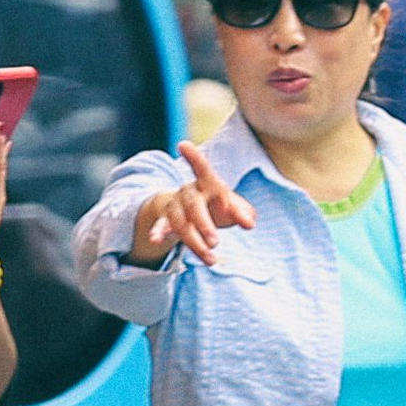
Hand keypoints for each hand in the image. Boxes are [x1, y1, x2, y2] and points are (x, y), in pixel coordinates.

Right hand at [122, 159, 256, 268]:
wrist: (195, 214)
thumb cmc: (219, 207)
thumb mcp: (233, 208)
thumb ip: (243, 212)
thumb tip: (250, 223)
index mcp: (207, 182)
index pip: (202, 168)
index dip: (193, 157)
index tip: (182, 145)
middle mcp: (189, 191)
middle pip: (193, 205)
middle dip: (204, 224)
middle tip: (215, 242)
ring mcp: (176, 205)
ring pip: (180, 222)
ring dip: (194, 241)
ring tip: (211, 260)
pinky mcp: (167, 220)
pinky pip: (162, 225)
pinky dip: (158, 232)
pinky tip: (155, 240)